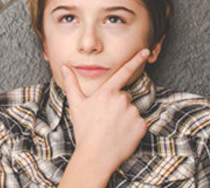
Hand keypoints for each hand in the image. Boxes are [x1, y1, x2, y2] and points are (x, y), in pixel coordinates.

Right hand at [57, 49, 149, 186]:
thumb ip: (72, 83)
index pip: (123, 72)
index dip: (135, 60)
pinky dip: (133, 128)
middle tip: (106, 120)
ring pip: (132, 110)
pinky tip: (121, 136)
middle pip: (125, 97)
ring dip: (125, 118)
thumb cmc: (84, 131)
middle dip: (118, 105)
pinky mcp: (141, 125)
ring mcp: (132, 113)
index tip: (145, 51)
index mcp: (107, 93)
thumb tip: (64, 67)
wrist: (95, 157)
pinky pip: (139, 123)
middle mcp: (122, 100)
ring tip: (112, 130)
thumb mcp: (76, 105)